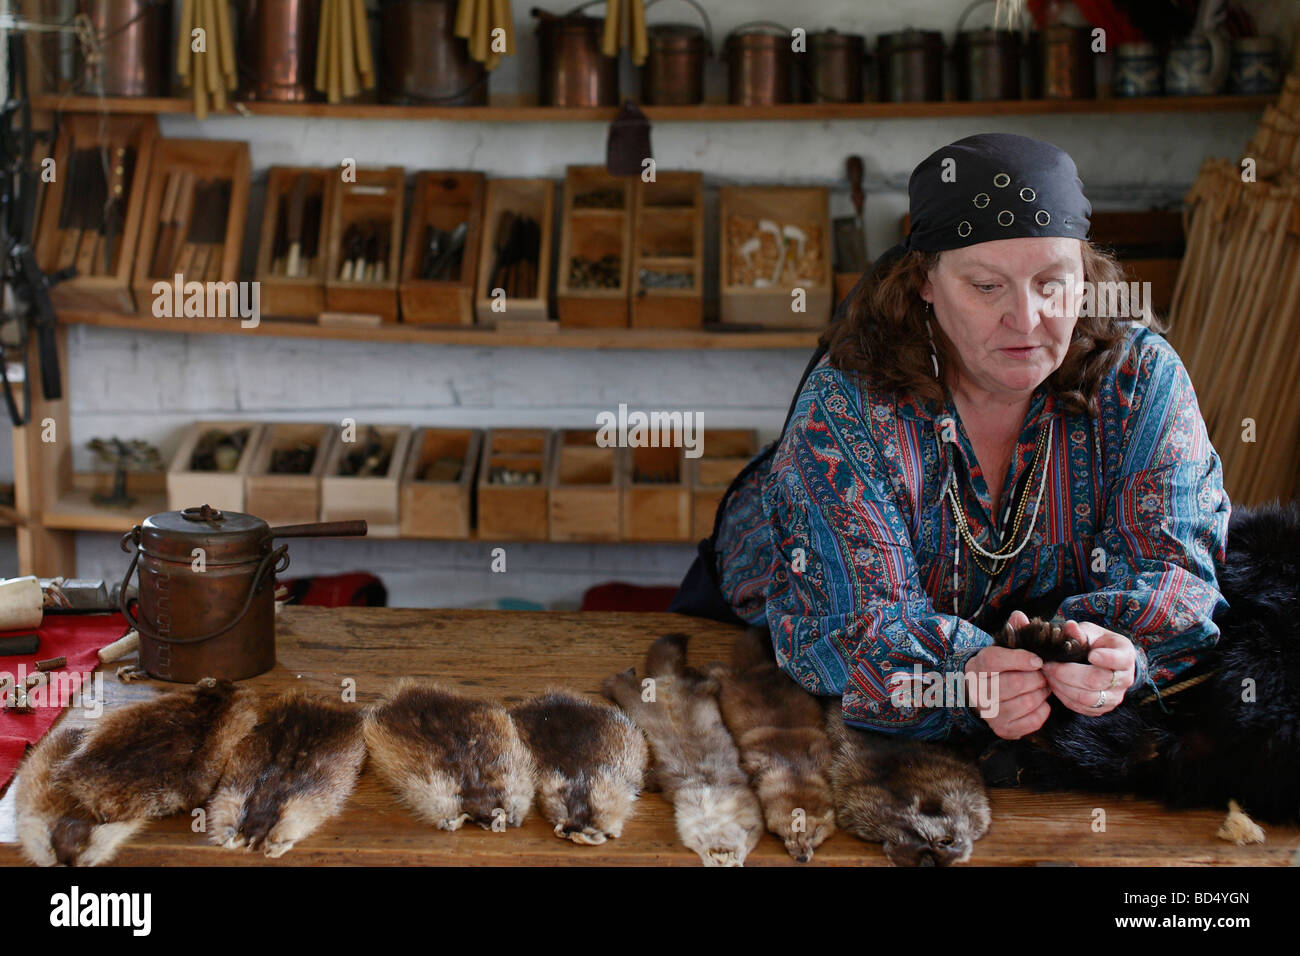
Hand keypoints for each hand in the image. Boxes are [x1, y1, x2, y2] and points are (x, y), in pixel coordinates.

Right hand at [964, 623, 1049, 740]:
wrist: (982, 695)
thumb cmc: (998, 668)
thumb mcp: (1001, 648)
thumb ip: (1013, 632)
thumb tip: (1020, 616)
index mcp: (977, 667)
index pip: (996, 660)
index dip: (1020, 658)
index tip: (1037, 660)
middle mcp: (978, 692)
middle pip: (1015, 683)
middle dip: (1037, 677)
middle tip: (1044, 673)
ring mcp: (990, 714)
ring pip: (1027, 702)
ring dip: (1042, 693)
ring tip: (1043, 686)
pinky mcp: (1003, 729)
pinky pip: (1033, 720)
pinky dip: (1043, 710)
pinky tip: (1040, 702)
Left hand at [1040, 620, 1135, 715]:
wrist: (1103, 661)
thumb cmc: (1096, 644)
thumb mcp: (1090, 633)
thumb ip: (1080, 632)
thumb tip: (1070, 626)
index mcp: (1125, 655)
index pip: (1120, 660)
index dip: (1106, 658)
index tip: (1091, 654)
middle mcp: (1124, 679)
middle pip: (1097, 680)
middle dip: (1067, 673)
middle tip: (1049, 664)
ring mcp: (1114, 697)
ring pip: (1088, 698)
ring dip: (1062, 686)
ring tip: (1048, 674)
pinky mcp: (1101, 708)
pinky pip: (1081, 708)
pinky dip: (1063, 696)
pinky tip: (1054, 684)